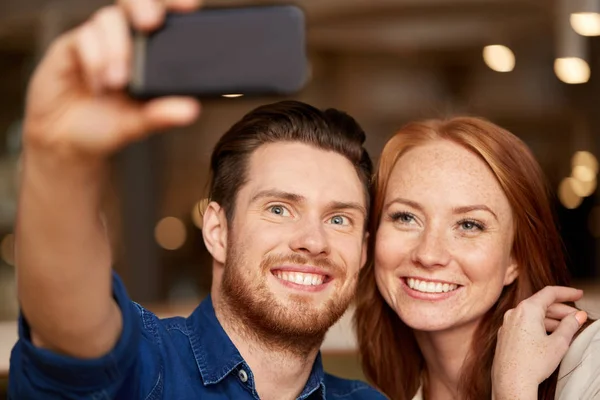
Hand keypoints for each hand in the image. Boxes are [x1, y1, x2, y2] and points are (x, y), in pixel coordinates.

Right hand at [23, 0, 201, 163]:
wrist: (65, 141)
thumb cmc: (106, 126)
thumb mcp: (138, 125)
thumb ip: (161, 115)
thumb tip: (191, 110)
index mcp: (149, 55)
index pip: (165, 19)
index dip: (176, 5)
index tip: (190, 7)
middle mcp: (124, 41)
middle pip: (136, 4)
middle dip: (144, 6)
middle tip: (150, 23)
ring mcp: (98, 41)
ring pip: (109, 18)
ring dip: (116, 48)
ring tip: (117, 82)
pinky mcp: (71, 47)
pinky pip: (83, 36)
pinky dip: (94, 58)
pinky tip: (97, 85)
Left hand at [491, 286, 586, 399]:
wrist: (511, 382)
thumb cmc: (532, 364)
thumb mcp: (558, 343)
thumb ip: (570, 325)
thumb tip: (578, 316)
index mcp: (526, 309)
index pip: (549, 293)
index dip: (566, 292)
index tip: (578, 294)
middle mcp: (513, 313)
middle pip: (540, 304)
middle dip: (561, 309)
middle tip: (576, 317)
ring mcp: (507, 324)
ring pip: (532, 315)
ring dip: (550, 319)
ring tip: (566, 328)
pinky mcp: (505, 336)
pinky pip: (523, 324)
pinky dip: (538, 326)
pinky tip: (548, 336)